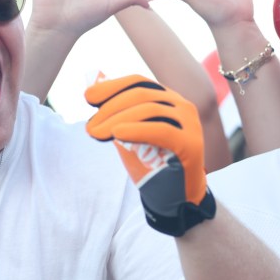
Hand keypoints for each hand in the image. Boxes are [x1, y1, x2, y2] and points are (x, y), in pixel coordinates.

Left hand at [85, 75, 214, 235]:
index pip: (138, 81)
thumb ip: (115, 114)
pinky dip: (136, 130)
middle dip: (110, 108)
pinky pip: (161, 130)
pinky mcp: (192, 143)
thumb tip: (90, 88)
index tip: (87, 98)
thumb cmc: (151, 165)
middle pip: (141, 95)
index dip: (111, 87)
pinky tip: (117, 133)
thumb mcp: (127, 135)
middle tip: (90, 127)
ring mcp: (189, 123)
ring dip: (117, 120)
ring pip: (149, 110)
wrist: (174, 198)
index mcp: (167, 98)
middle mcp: (181, 105)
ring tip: (97, 134)